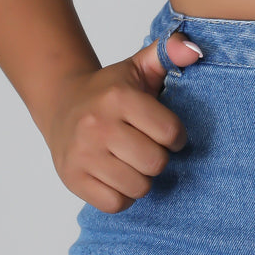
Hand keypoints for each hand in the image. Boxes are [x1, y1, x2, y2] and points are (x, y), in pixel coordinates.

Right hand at [43, 32, 203, 211]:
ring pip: (137, 187)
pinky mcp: (72, 178)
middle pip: (155, 163)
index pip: (169, 133)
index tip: (167, 134)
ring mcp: (82, 153)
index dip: (176, 137)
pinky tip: (117, 177)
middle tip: (146, 148)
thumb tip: (194, 51)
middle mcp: (97, 125)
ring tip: (131, 162)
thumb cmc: (109, 90)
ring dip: (141, 179)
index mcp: (119, 97)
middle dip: (158, 158)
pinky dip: (122, 196)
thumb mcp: (139, 66)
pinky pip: (115, 204)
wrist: (60, 104)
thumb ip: (169, 52)